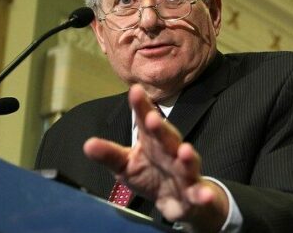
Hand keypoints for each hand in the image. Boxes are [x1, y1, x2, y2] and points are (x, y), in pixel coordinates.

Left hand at [83, 84, 228, 231]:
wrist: (181, 201)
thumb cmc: (151, 176)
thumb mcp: (126, 166)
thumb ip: (110, 155)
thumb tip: (87, 144)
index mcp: (153, 143)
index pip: (146, 122)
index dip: (141, 107)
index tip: (134, 90)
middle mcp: (172, 153)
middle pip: (168, 138)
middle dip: (161, 129)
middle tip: (152, 118)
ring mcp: (186, 173)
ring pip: (188, 163)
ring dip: (188, 157)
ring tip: (185, 151)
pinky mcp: (195, 193)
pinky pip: (200, 194)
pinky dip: (204, 195)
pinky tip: (204, 197)